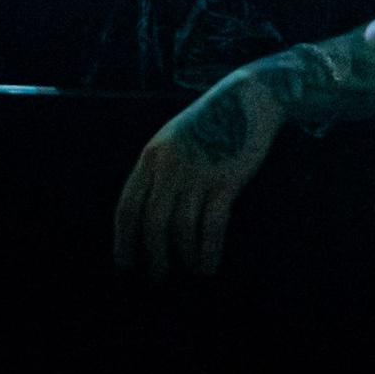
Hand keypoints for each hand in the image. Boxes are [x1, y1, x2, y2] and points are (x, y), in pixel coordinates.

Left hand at [114, 73, 285, 276]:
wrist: (250, 97)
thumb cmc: (213, 120)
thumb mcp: (174, 138)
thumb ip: (160, 169)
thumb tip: (149, 213)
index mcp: (152, 156)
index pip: (128, 207)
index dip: (124, 240)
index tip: (125, 264)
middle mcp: (170, 166)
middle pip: (152, 223)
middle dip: (152, 256)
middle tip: (157, 277)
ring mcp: (199, 173)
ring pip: (180, 228)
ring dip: (183, 258)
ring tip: (188, 274)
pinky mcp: (226, 180)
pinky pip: (211, 226)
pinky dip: (208, 252)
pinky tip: (209, 267)